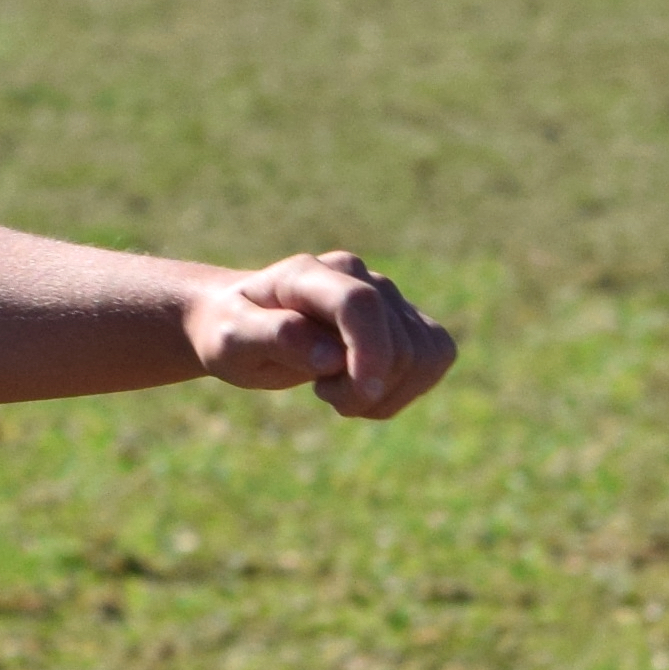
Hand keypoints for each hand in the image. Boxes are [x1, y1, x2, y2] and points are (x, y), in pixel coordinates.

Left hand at [185, 250, 452, 417]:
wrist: (243, 322)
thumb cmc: (231, 331)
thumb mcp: (233, 340)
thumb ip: (276, 338)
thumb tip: (331, 356)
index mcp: (309, 274)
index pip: (359, 304)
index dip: (369, 353)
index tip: (357, 396)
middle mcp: (358, 275)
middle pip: (399, 342)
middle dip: (367, 390)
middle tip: (324, 394)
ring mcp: (387, 294)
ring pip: (427, 353)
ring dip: (389, 393)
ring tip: (342, 392)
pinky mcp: (405, 317)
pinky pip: (436, 356)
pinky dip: (408, 388)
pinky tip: (367, 389)